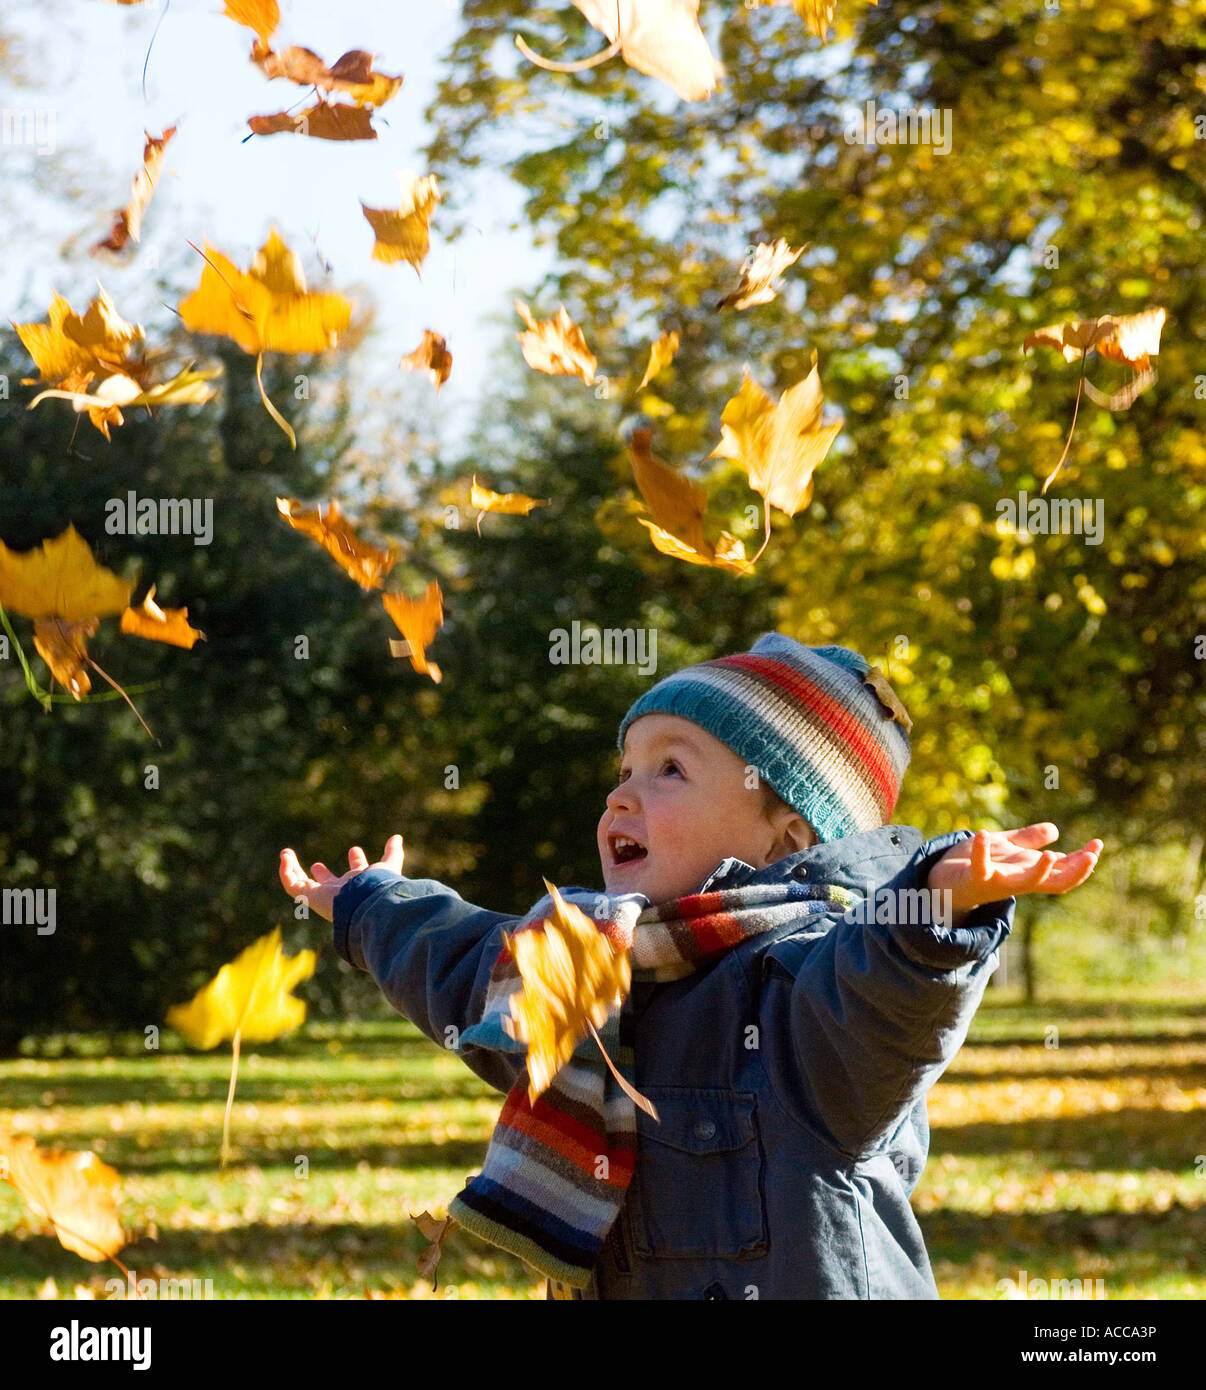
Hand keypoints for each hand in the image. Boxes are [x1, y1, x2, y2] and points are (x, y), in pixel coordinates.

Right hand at [278, 834, 404, 921]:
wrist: (367, 904)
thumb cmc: (378, 886)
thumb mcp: (388, 865)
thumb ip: (393, 853)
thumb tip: (397, 837)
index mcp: (360, 883)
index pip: (357, 872)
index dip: (357, 861)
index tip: (355, 850)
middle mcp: (341, 891)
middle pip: (329, 884)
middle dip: (323, 875)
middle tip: (317, 865)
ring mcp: (324, 895)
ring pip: (305, 885)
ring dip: (295, 869)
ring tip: (286, 854)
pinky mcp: (310, 896)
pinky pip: (292, 885)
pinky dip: (286, 871)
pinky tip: (284, 856)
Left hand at [928, 823, 1102, 922]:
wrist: (942, 881)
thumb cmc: (976, 865)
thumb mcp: (1006, 848)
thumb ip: (1028, 841)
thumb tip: (1055, 831)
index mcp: (1028, 872)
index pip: (1063, 870)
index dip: (1082, 860)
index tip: (1098, 844)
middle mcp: (1018, 881)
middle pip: (1055, 882)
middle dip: (1076, 870)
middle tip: (1092, 855)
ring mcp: (998, 882)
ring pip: (1025, 883)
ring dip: (1039, 872)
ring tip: (1049, 856)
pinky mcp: (975, 878)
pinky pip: (979, 867)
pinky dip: (981, 851)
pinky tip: (982, 833)